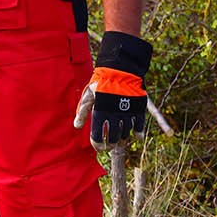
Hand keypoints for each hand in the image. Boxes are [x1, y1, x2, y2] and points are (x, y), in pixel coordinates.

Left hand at [74, 32, 151, 148]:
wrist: (120, 68)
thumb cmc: (101, 82)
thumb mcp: (89, 95)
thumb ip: (83, 110)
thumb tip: (76, 126)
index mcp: (100, 111)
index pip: (98, 134)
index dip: (97, 144)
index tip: (98, 148)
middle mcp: (114, 113)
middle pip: (112, 137)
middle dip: (110, 144)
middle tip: (108, 146)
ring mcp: (127, 111)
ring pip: (126, 133)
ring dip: (123, 140)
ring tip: (120, 142)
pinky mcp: (138, 108)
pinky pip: (140, 125)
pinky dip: (139, 133)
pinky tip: (136, 137)